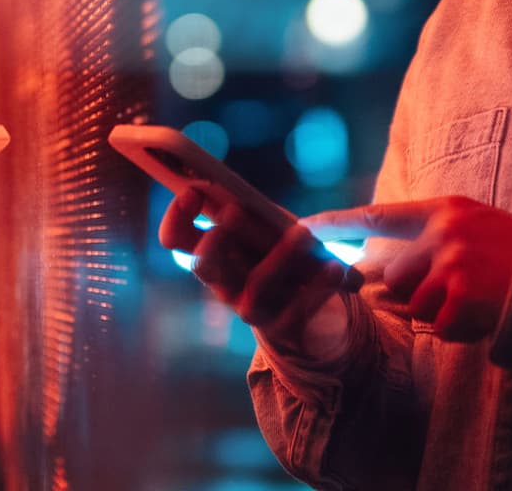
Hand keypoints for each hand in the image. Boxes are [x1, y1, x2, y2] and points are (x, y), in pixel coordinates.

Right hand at [158, 189, 359, 359]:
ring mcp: (251, 309)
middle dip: (216, 238)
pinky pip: (296, 310)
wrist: (315, 314)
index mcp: (214, 256)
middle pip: (203, 265)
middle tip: (234, 210)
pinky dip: (317, 287)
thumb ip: (249, 209)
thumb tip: (222, 183)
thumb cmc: (284, 257)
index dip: (177, 216)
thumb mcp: (266, 227)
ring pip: (256, 285)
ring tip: (305, 234)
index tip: (194, 192)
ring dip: (280, 257)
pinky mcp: (282, 328)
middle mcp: (224, 284)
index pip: (176, 239)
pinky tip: (335, 266)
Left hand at [304, 196, 511, 342]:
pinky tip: (488, 316)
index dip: (338, 223)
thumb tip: (381, 273)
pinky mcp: (464, 296)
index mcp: (447, 210)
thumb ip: (432, 242)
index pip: (380, 216)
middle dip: (418, 293)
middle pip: (396, 277)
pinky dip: (461, 331)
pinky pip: (441, 327)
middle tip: (461, 291)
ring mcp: (454, 264)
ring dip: (442, 314)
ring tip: (481, 301)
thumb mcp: (476, 230)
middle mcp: (445, 232)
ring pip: (417, 306)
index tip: (302, 226)